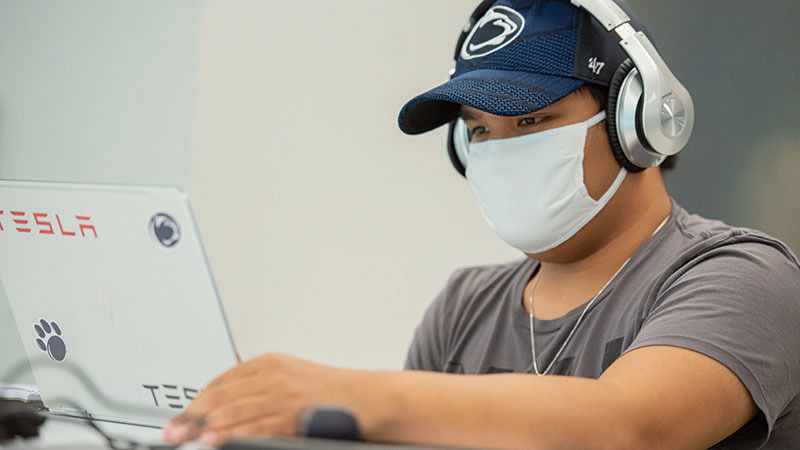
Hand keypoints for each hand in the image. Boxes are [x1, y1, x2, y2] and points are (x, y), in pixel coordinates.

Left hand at [161, 353, 350, 445]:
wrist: (367, 399)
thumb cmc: (331, 393)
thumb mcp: (291, 379)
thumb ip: (260, 388)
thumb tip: (226, 407)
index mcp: (270, 363)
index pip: (223, 380)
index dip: (198, 399)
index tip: (182, 415)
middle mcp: (274, 374)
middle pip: (223, 394)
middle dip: (194, 414)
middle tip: (173, 430)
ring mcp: (283, 394)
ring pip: (235, 410)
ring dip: (206, 424)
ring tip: (186, 436)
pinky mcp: (293, 414)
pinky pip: (256, 425)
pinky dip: (232, 433)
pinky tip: (215, 439)